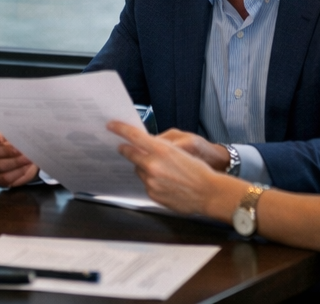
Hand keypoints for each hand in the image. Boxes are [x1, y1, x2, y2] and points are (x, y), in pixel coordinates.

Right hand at [0, 127, 39, 187]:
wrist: (29, 154)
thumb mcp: (14, 127)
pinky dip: (16, 173)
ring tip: (27, 158)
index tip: (2, 137)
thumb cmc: (19, 139)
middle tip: (21, 149)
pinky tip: (26, 167)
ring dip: (15, 162)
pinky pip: (4, 178)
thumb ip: (7, 122)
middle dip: (7, 151)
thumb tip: (0, 113)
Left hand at [108, 120, 226, 215]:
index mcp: (161, 150)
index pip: (134, 136)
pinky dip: (151, 181)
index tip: (111, 125)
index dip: (120, 129)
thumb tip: (145, 144)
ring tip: (161, 170)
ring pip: (138, 170)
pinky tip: (165, 183)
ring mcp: (152, 182)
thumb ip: (159, 146)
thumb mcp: (179, 150)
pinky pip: (146, 184)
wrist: (209, 193)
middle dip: (126, 149)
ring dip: (143, 167)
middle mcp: (153, 165)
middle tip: (123, 147)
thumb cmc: (197, 169)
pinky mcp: (152, 194)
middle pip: (130, 153)